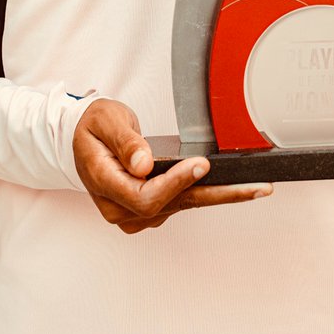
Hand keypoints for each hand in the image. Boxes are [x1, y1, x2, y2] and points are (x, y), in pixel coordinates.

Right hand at [73, 98, 272, 233]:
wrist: (80, 140)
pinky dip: (206, 193)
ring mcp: (134, 212)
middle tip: (253, 187)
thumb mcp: (105, 121)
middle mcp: (119, 207)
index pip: (145, 196)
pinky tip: (231, 187)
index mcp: (104, 183)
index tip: (200, 165)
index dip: (175, 183)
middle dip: (216, 195)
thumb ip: (125, 142)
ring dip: (218, 196)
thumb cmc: (92, 127)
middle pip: (172, 205)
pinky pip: (181, 203)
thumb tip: (144, 164)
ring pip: (182, 206)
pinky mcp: (148, 209)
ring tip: (253, 187)